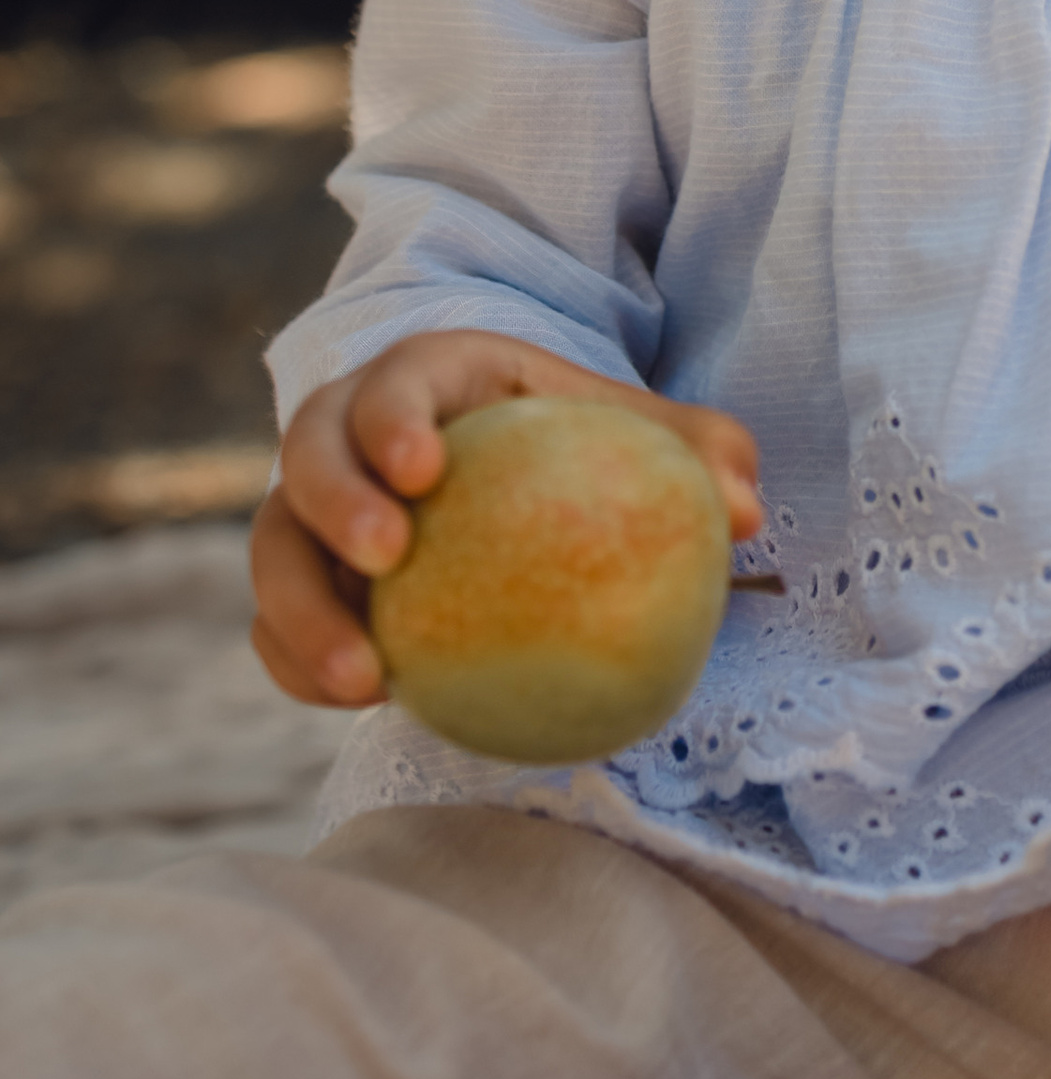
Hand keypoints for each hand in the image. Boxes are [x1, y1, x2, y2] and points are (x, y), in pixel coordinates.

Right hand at [250, 329, 761, 711]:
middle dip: (331, 503)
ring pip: (275, 552)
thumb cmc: (580, 445)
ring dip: (301, 613)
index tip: (424, 472)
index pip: (392, 385)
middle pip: (304, 458)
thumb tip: (747, 510)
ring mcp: (314, 512)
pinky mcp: (304, 583)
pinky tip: (362, 702)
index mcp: (426, 377)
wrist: (513, 480)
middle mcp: (347, 435)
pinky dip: (300, 664)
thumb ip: (697, 455)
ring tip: (366, 678)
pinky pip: (276, 628)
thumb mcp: (638, 430)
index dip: (391, 421)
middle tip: (385, 560)